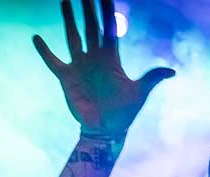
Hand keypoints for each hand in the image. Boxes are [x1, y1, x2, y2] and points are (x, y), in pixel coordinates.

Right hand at [33, 0, 174, 138]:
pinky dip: (44, 51)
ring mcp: (80, 66)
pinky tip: (36, 38)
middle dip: (88, 9)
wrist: (105, 131)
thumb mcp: (139, 93)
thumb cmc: (124, 113)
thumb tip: (173, 71)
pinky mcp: (67, 77)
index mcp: (111, 58)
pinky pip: (53, 61)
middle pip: (90, 27)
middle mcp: (95, 58)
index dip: (107, 11)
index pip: (109, 29)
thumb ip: (152, 78)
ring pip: (73, 37)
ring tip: (65, 0)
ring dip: (69, 19)